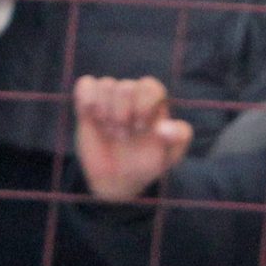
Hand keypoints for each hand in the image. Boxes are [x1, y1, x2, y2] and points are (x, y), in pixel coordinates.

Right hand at [73, 76, 191, 200]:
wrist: (117, 180)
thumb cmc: (146, 165)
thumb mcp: (170, 156)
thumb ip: (179, 137)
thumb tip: (163, 126)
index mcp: (153, 102)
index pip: (150, 87)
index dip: (144, 104)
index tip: (141, 128)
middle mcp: (132, 96)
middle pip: (126, 87)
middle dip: (123, 114)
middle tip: (123, 137)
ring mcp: (109, 98)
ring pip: (106, 85)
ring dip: (106, 111)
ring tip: (110, 131)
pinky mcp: (88, 103)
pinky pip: (85, 84)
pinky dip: (87, 98)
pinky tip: (92, 117)